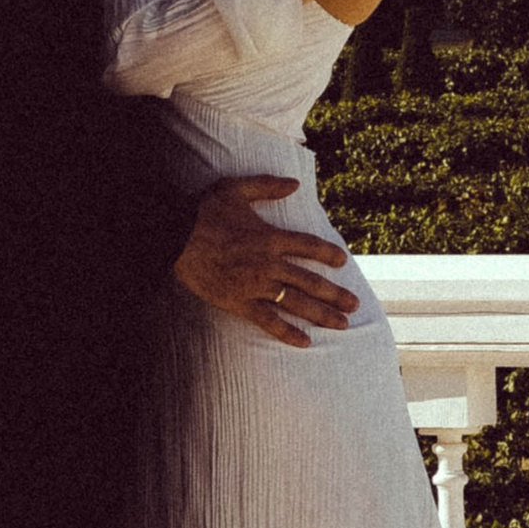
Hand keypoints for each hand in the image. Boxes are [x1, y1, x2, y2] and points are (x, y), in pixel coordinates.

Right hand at [175, 174, 354, 344]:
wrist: (173, 237)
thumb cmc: (201, 211)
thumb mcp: (235, 189)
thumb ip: (267, 186)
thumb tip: (296, 184)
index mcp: (270, 237)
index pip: (309, 247)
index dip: (328, 254)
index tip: (343, 262)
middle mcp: (269, 264)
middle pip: (310, 281)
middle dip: (335, 294)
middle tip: (354, 306)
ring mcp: (255, 285)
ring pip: (296, 302)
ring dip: (321, 314)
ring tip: (342, 325)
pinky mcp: (239, 303)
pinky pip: (268, 321)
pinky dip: (287, 333)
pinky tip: (305, 342)